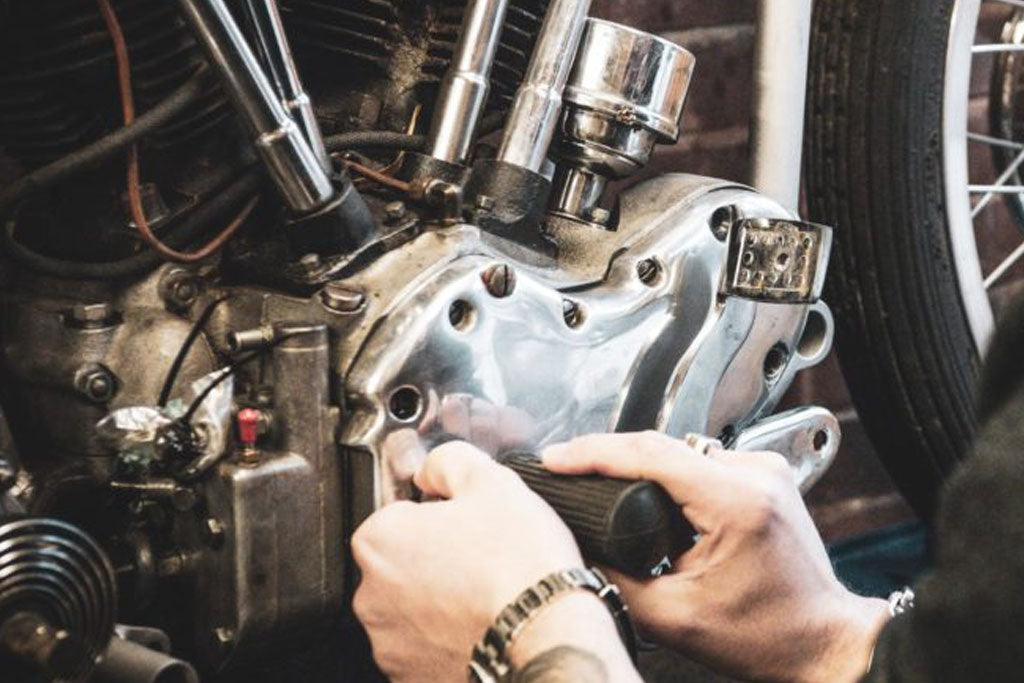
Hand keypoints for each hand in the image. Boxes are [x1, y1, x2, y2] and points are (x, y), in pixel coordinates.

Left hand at [352, 441, 638, 681]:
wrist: (548, 641)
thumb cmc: (520, 567)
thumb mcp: (492, 481)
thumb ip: (449, 461)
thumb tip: (434, 468)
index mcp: (380, 540)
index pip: (398, 512)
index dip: (438, 513)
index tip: (467, 523)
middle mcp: (371, 595)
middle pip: (402, 562)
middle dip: (436, 558)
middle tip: (483, 558)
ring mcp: (390, 642)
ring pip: (413, 608)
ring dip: (441, 600)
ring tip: (488, 594)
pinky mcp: (410, 678)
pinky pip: (426, 647)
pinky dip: (449, 638)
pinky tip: (484, 625)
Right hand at [543, 432, 890, 682]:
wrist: (823, 642)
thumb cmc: (767, 635)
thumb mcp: (674, 619)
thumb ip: (617, 582)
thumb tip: (579, 551)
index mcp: (736, 502)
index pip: (650, 454)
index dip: (594, 452)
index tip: (557, 458)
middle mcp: (755, 474)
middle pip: (661, 445)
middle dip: (608, 455)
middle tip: (567, 469)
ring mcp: (764, 469)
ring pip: (680, 448)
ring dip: (640, 463)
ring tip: (599, 480)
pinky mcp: (765, 475)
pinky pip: (702, 459)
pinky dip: (669, 471)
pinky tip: (648, 489)